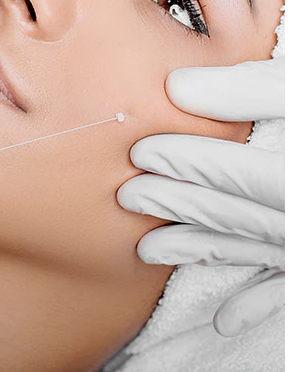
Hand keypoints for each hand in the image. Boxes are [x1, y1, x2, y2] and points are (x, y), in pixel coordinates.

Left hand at [117, 58, 285, 336]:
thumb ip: (257, 90)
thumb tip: (179, 87)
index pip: (241, 174)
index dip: (189, 161)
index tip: (143, 152)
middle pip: (240, 214)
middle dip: (180, 205)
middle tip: (128, 198)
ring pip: (257, 252)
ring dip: (204, 252)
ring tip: (151, 250)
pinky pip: (291, 288)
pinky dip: (260, 301)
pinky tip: (225, 319)